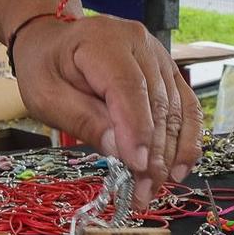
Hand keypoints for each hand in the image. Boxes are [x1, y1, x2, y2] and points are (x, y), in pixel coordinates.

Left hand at [9, 14, 202, 208]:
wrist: (53, 43)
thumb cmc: (46, 68)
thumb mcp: (47, 96)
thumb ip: (83, 120)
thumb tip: (120, 151)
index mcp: (104, 42)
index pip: (129, 88)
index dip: (137, 129)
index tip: (137, 166)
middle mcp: (139, 44)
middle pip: (156, 104)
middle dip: (152, 155)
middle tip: (142, 193)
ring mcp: (158, 57)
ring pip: (176, 111)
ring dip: (169, 155)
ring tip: (153, 188)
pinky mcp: (168, 73)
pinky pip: (187, 108)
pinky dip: (187, 141)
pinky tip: (179, 168)